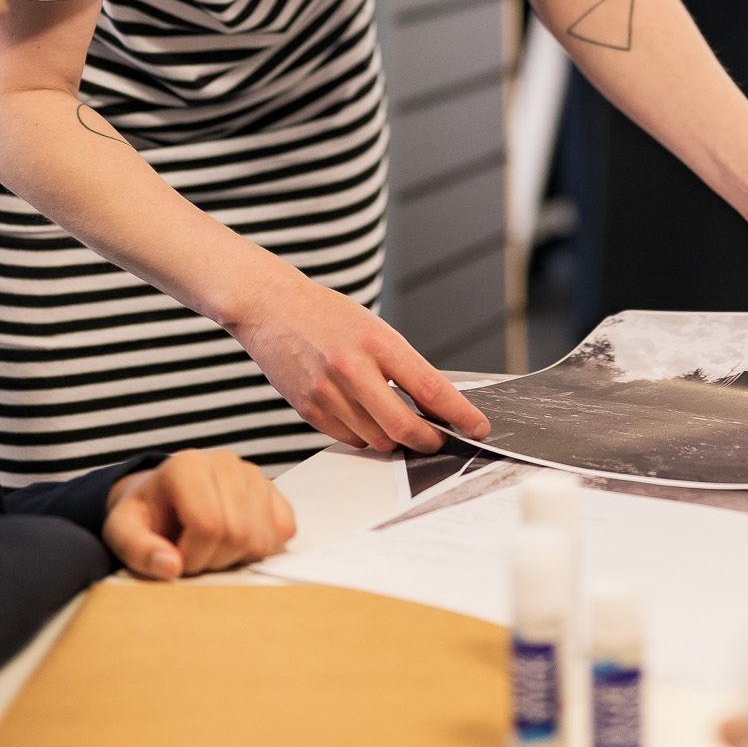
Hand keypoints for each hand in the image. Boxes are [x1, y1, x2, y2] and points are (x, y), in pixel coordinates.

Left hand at [103, 449, 296, 578]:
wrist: (163, 500)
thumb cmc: (145, 516)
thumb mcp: (122, 532)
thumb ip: (138, 550)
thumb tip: (171, 567)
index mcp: (187, 466)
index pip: (208, 526)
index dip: (192, 557)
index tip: (174, 559)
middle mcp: (225, 462)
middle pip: (238, 533)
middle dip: (213, 560)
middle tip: (193, 556)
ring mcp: (253, 474)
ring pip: (262, 537)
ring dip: (236, 558)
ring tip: (211, 549)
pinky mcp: (273, 490)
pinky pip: (285, 529)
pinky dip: (262, 547)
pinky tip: (236, 544)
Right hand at [227, 261, 491, 454]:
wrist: (269, 306)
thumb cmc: (325, 313)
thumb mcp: (371, 326)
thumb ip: (399, 363)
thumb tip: (432, 403)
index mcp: (376, 339)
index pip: (429, 387)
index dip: (459, 414)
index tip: (478, 426)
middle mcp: (351, 367)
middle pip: (403, 426)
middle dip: (429, 440)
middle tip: (439, 439)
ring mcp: (327, 391)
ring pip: (377, 439)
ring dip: (396, 440)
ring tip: (401, 426)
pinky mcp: (307, 408)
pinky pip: (349, 440)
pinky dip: (365, 437)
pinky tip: (367, 421)